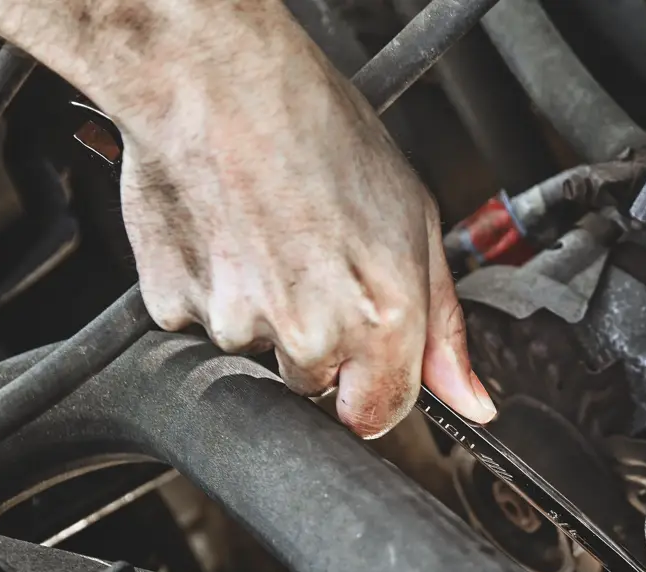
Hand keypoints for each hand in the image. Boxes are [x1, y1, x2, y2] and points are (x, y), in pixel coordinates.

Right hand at [116, 31, 495, 436]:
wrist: (217, 81)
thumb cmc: (317, 131)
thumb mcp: (417, 223)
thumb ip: (444, 329)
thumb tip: (471, 403)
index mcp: (382, 320)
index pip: (376, 416)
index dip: (371, 384)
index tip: (362, 353)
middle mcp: (312, 334)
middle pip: (315, 386)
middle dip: (316, 343)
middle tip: (310, 262)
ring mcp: (238, 326)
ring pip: (255, 353)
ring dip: (260, 312)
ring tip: (266, 236)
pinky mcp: (174, 308)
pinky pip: (197, 325)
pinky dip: (210, 291)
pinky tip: (226, 235)